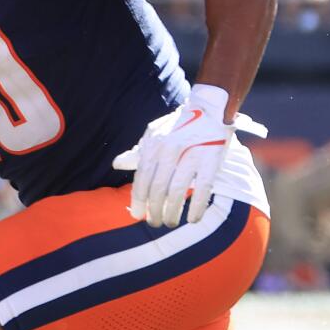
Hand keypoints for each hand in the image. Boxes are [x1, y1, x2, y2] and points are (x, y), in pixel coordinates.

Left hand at [110, 85, 265, 227]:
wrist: (211, 107)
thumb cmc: (179, 125)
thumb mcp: (155, 133)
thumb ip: (138, 151)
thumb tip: (117, 164)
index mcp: (154, 145)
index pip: (142, 178)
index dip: (138, 200)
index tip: (136, 215)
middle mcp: (170, 149)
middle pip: (158, 188)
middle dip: (154, 210)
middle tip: (154, 222)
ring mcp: (192, 154)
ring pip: (178, 191)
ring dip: (172, 212)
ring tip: (169, 222)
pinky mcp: (212, 159)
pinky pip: (202, 189)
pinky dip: (196, 207)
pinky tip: (192, 219)